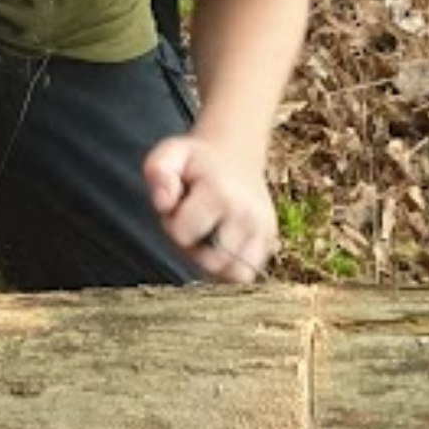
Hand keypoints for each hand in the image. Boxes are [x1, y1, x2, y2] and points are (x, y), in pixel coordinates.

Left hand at [144, 134, 277, 282]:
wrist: (236, 155)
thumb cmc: (197, 161)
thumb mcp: (171, 154)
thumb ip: (158, 173)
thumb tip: (163, 203)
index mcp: (220, 192)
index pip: (183, 236)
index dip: (172, 226)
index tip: (179, 208)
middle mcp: (247, 214)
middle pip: (209, 260)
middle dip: (193, 249)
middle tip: (194, 224)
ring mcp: (263, 228)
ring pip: (231, 273)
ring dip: (213, 262)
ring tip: (209, 236)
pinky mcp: (270, 240)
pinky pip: (246, 274)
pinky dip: (230, 268)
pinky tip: (222, 248)